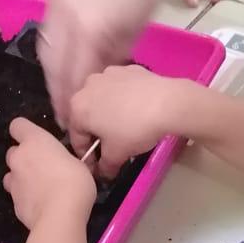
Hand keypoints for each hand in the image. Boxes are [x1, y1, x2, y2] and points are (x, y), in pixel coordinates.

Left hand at [4, 119, 95, 230]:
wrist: (60, 216)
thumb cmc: (75, 182)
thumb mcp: (79, 164)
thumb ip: (63, 160)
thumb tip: (64, 166)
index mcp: (35, 141)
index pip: (18, 125)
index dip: (25, 132)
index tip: (35, 141)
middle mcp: (19, 158)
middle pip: (13, 152)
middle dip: (24, 159)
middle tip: (42, 169)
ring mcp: (13, 182)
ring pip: (11, 176)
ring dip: (21, 179)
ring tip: (39, 190)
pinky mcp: (14, 204)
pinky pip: (17, 197)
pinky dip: (26, 199)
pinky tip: (40, 206)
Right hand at [40, 0, 163, 125]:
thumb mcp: (130, 39)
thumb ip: (107, 64)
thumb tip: (92, 86)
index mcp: (91, 32)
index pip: (73, 79)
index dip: (70, 104)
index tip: (70, 124)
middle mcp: (67, 18)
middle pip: (53, 68)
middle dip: (57, 94)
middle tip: (63, 115)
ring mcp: (57, 4)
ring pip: (46, 51)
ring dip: (51, 75)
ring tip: (61, 93)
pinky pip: (47, 33)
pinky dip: (51, 53)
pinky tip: (60, 65)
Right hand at [69, 66, 183, 173]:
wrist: (166, 103)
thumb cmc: (133, 130)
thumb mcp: (116, 155)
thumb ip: (105, 166)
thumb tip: (104, 173)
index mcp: (78, 108)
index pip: (77, 138)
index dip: (87, 157)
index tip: (97, 167)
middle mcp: (87, 86)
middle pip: (88, 116)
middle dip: (96, 133)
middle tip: (110, 148)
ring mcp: (107, 73)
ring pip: (103, 100)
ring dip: (108, 114)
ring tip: (124, 127)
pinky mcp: (127, 69)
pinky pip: (120, 89)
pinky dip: (124, 100)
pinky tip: (136, 110)